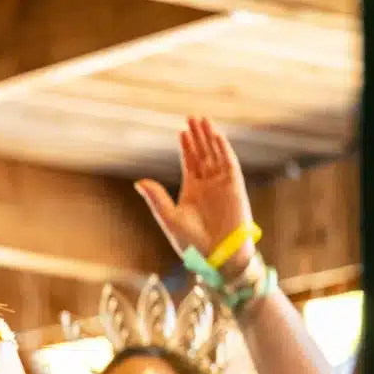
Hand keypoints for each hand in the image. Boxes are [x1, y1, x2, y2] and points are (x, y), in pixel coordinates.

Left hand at [134, 117, 254, 271]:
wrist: (216, 256)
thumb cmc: (192, 243)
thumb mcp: (169, 218)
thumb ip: (156, 198)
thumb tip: (139, 181)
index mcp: (192, 191)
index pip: (190, 163)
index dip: (187, 146)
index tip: (182, 131)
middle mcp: (208, 185)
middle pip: (203, 154)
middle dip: (198, 136)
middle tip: (192, 117)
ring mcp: (222, 185)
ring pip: (215, 155)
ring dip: (209, 138)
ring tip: (202, 120)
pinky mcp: (234, 187)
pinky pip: (229, 163)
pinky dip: (223, 149)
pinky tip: (216, 136)